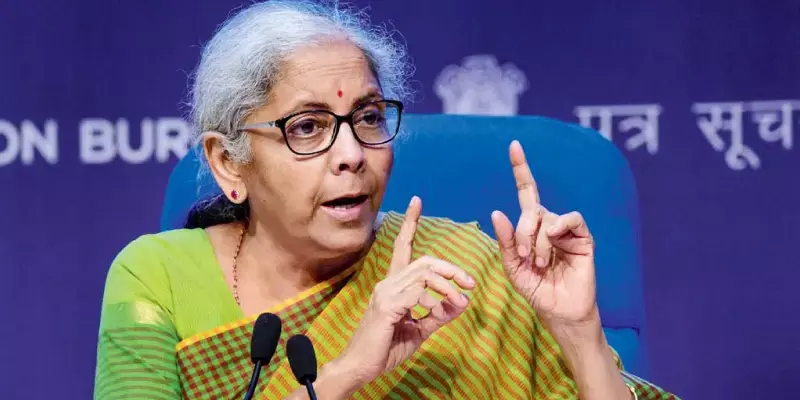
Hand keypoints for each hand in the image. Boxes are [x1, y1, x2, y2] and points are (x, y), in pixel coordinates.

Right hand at [338, 197, 474, 383]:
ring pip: (424, 274)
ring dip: (448, 286)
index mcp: (394, 285)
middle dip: (451, 267)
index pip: (403, 247)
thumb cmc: (386, 348)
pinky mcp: (386, 306)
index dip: (410, 223)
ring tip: (461, 300)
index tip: (417, 201)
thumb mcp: (420, 330)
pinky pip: (417, 293)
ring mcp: (385, 293)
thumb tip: (462, 301)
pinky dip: (433, 300)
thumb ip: (439, 314)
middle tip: (470, 281)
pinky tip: (437, 311)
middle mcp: (388, 283)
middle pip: (424, 260)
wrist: (361, 368)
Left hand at [491, 141, 598, 328]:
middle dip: (521, 231)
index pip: (526, 191)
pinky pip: (571, 218)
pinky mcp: (583, 237)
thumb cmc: (536, 290)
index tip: (513, 145)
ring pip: (547, 216)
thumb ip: (505, 241)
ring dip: (537, 240)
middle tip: (522, 255)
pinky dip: (558, 228)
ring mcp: (567, 230)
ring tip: (539, 262)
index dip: (521, 168)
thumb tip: (497, 212)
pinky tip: (554, 243)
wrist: (559, 311)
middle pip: (531, 208)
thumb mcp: (512, 266)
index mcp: (531, 228)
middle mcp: (549, 224)